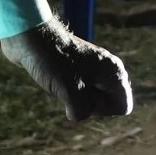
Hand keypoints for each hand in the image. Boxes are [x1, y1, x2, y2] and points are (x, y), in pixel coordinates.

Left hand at [0, 20, 134, 121]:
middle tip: (73, 90)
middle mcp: (109, 70)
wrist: (32, 39)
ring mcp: (94, 69)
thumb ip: (82, 111)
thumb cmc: (54, 63)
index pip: (123, 107)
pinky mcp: (79, 69)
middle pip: (109, 103)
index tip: (85, 96)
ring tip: (63, 85)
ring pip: (94, 98)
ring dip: (78, 100)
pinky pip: (82, 91)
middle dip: (91, 105)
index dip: (103, 110)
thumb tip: (78, 115)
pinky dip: (71, 93)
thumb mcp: (70, 93)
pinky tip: (58, 84)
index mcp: (115, 73)